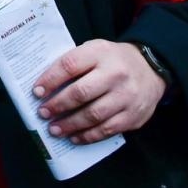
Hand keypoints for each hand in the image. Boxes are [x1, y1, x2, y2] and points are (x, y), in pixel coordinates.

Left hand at [32, 39, 166, 143]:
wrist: (151, 68)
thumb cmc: (112, 60)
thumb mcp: (94, 50)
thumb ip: (74, 63)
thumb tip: (45, 85)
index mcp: (100, 53)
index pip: (70, 65)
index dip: (50, 79)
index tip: (36, 92)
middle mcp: (116, 74)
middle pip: (81, 92)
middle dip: (58, 105)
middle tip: (43, 113)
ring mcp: (127, 96)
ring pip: (94, 115)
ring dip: (70, 124)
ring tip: (54, 129)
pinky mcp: (134, 116)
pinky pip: (108, 129)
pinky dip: (88, 135)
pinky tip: (74, 137)